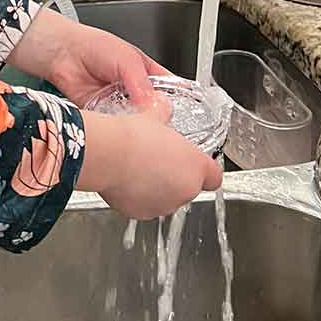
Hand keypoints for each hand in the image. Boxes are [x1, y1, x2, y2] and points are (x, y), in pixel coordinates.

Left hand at [8, 9, 169, 115]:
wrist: (63, 53)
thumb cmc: (94, 46)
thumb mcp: (126, 59)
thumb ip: (140, 82)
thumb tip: (153, 103)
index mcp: (147, 74)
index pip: (170, 90)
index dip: (176, 101)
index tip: (179, 113)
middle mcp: (135, 91)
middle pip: (153, 110)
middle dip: (155, 117)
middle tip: (155, 122)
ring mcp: (120, 104)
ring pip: (135, 121)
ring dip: (134, 123)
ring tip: (135, 124)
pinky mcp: (104, 114)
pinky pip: (115, 126)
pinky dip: (116, 128)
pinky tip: (117, 126)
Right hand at [78, 111, 222, 218]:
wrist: (106, 154)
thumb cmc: (131, 136)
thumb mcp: (152, 116)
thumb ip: (163, 115)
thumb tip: (161, 107)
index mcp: (196, 166)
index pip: (214, 178)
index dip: (203, 171)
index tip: (192, 164)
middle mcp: (186, 191)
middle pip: (188, 188)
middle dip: (175, 177)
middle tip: (156, 160)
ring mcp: (164, 205)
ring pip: (166, 198)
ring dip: (157, 188)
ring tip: (137, 169)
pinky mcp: (142, 213)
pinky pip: (144, 206)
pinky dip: (137, 197)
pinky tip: (125, 180)